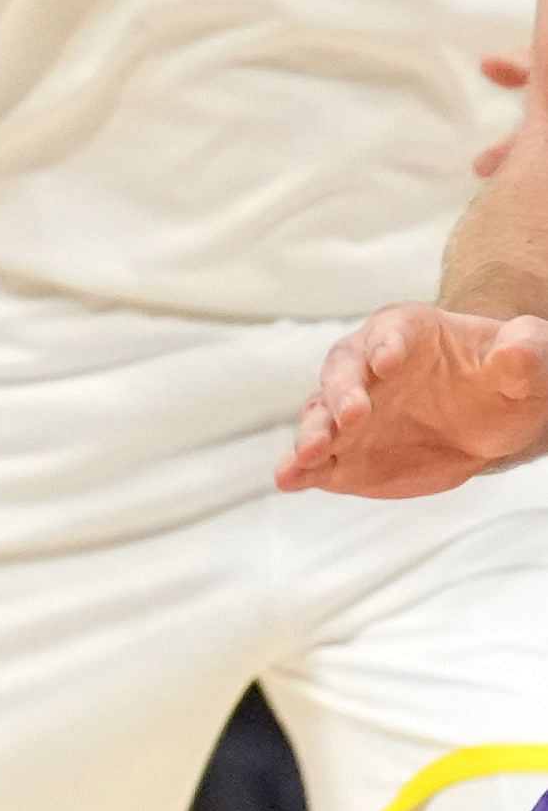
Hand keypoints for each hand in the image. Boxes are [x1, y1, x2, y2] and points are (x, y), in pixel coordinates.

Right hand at [280, 301, 547, 496]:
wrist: (491, 425)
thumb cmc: (508, 381)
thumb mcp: (530, 363)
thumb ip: (525, 350)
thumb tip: (516, 349)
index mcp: (407, 333)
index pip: (390, 331)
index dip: (386, 344)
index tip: (389, 362)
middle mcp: (367, 369)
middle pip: (341, 373)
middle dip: (342, 393)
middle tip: (353, 416)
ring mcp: (350, 414)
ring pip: (319, 417)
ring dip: (311, 434)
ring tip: (310, 453)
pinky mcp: (344, 454)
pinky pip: (315, 460)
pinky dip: (298, 469)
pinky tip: (288, 479)